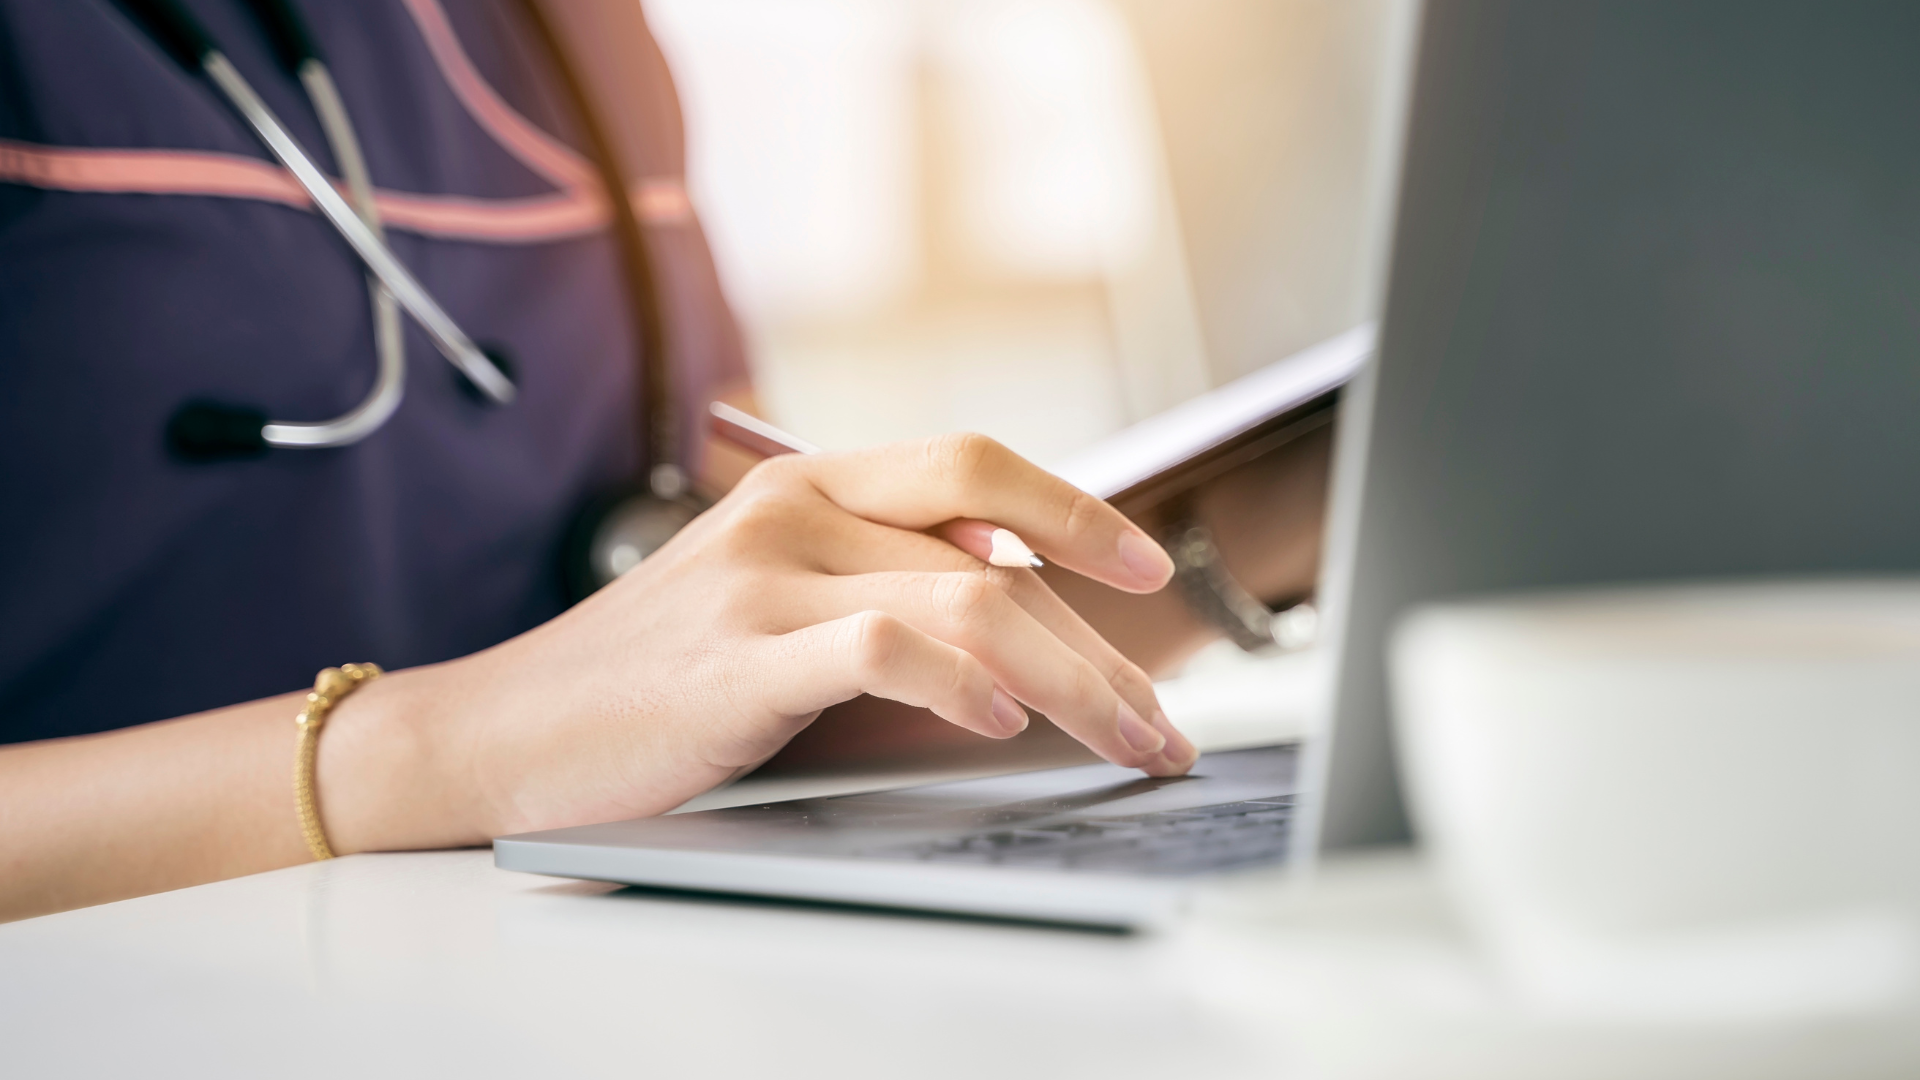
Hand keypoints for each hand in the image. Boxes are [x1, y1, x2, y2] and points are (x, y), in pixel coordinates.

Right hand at [321, 434, 1194, 849]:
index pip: (974, 464)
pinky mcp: (737, 659)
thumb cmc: (646, 682)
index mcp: (807, 485)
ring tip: (1128, 740)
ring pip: (966, 603)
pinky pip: (879, 648)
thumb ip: (873, 586)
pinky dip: (956, 681)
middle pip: (993, 554)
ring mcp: (763, 579)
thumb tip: (1014, 624)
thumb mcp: (768, 602)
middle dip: (1101, 644)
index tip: (1147, 570)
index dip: (1076, 507)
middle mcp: (793, 512)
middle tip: (1162, 722)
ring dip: (1072, 680)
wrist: (497, 733)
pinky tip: (1002, 723)